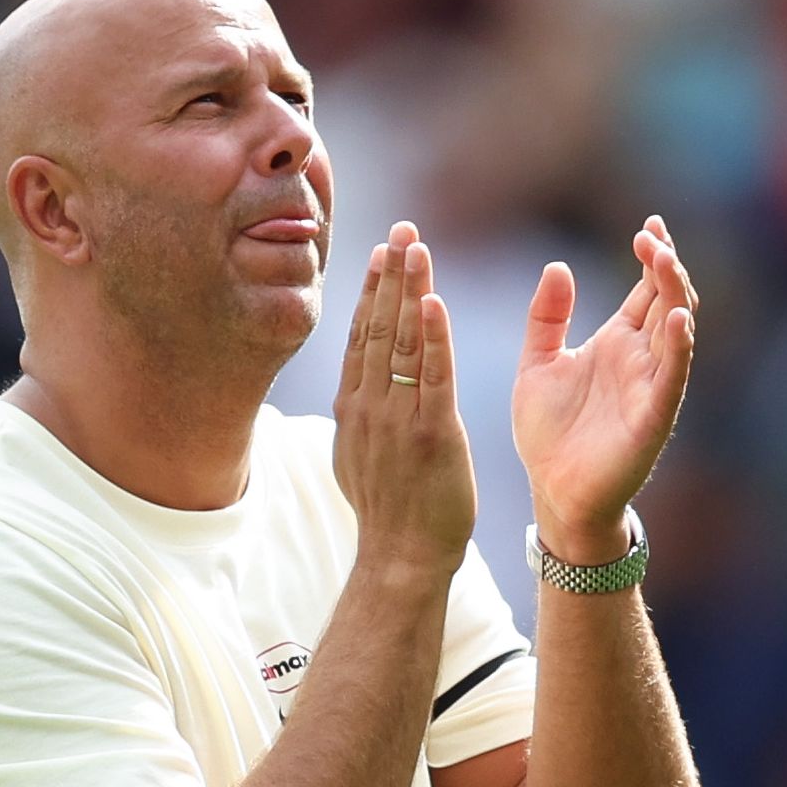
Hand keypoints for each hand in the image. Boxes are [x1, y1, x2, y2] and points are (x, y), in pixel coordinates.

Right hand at [332, 221, 475, 578]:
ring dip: (411, 290)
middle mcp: (369, 406)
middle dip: (391, 274)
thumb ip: (359, 417)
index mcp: (353, 408)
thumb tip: (352, 394)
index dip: (372, 290)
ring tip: (417, 247)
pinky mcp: (431, 434)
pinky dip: (434, 336)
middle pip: (379, 326)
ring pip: (403, 342)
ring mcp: (398, 419)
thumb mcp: (358, 457)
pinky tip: (434, 301)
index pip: (361, 335)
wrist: (401, 557)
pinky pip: (433, 376)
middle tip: (402, 229)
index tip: (381, 251)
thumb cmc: (388, 512)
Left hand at [512, 215, 696, 561]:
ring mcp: (651, 386)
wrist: (553, 492)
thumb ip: (546, 318)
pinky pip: (672, 378)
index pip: (646, 288)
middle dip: (665, 266)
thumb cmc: (549, 434)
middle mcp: (641, 359)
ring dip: (674, 295)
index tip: (649, 225)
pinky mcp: (653, 417)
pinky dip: (678, 348)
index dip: (653, 256)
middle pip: (666, 300)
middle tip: (652, 237)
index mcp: (617, 341)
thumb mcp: (537, 364)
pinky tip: (677, 319)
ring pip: (675, 331)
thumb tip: (556, 267)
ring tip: (664, 260)